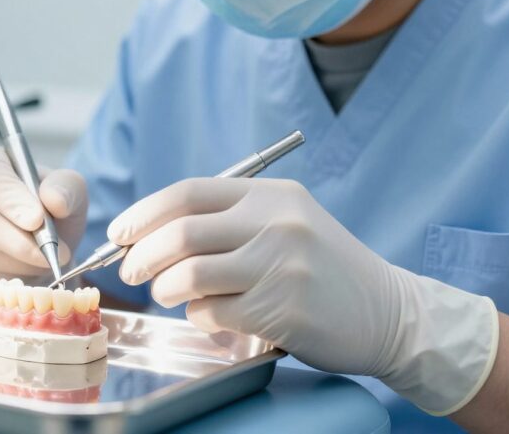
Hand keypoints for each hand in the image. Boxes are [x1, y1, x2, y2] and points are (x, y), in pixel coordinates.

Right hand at [0, 147, 86, 292]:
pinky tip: (22, 270)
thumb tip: (54, 199)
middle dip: (16, 242)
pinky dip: (2, 277)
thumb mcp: (69, 191)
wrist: (40, 240)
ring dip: (14, 263)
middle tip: (49, 255)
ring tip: (41, 262)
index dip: (10, 199)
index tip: (37, 221)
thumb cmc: (50, 209)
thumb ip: (67, 188)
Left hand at [109, 177, 497, 414]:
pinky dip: (198, 316)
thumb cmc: (321, 267)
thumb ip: (227, 218)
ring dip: (164, 289)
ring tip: (167, 294)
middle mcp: (276, 224)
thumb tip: (149, 232)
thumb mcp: (284, 220)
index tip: (119, 233)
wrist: (389, 311)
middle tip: (130, 272)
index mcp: (270, 195)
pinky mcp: (283, 310)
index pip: (188, 193)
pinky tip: (211, 315)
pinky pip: (212, 312)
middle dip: (141, 255)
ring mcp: (281, 267)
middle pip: (180, 233)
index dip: (143, 213)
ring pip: (189, 275)